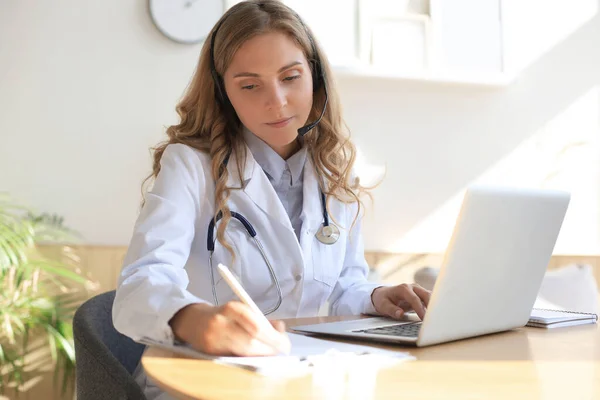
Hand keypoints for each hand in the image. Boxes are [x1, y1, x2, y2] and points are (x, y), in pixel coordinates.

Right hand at [169, 302, 289, 355]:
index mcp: (231, 308)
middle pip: (251, 341)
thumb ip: (260, 318)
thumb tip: (280, 329)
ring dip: (261, 354)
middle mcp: (220, 323)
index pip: (256, 325)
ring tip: (271, 353)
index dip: (273, 336)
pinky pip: (234, 356)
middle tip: (282, 349)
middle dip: (270, 347)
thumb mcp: (241, 309)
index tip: (284, 341)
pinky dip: (248, 357)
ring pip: (243, 351)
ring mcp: (213, 339)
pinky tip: (256, 355)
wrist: (193, 320)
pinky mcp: (210, 352)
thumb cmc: (223, 314)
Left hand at [371, 284, 430, 319]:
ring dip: (434, 306)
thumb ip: (391, 310)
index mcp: (403, 289)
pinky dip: (433, 306)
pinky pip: (430, 299)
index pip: (415, 299)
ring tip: (438, 317)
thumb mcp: (383, 306)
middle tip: (434, 319)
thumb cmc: (383, 300)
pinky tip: (436, 315)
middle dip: (431, 306)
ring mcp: (418, 290)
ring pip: (430, 296)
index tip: (424, 319)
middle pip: (426, 295)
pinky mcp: (421, 295)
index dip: (420, 309)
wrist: (383, 294)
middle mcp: (412, 287)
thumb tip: (400, 314)